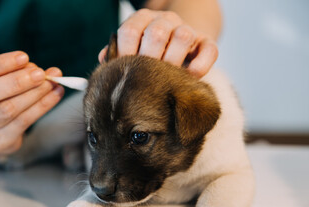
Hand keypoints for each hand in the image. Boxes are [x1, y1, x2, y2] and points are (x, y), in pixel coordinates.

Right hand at [0, 51, 63, 160]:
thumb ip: (9, 72)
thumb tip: (36, 68)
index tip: (24, 57)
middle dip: (15, 82)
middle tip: (39, 73)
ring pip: (7, 109)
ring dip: (33, 94)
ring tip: (51, 82)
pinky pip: (23, 122)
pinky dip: (43, 106)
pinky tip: (56, 94)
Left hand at [99, 9, 217, 77]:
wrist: (180, 42)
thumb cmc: (149, 51)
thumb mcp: (132, 47)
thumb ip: (117, 53)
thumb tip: (105, 60)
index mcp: (143, 20)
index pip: (130, 31)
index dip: (124, 54)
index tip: (124, 71)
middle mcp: (166, 21)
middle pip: (156, 33)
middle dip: (149, 59)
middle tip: (146, 78)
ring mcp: (188, 30)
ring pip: (184, 36)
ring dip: (174, 60)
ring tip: (167, 78)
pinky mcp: (207, 43)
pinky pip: (210, 50)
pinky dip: (200, 66)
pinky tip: (189, 77)